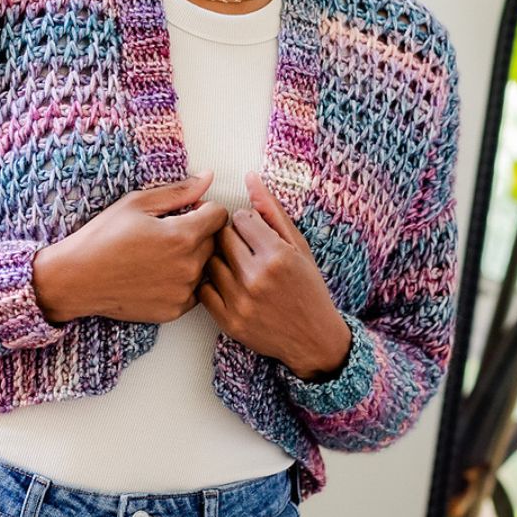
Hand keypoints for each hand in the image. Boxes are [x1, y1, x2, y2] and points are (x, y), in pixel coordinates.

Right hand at [32, 170, 228, 324]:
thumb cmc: (104, 236)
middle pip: (215, 241)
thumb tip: (209, 177)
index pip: (220, 215)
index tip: (186, 211)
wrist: (78, 278)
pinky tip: (157, 274)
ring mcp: (183, 292)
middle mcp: (189, 266)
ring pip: (205, 267)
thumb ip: (180, 191)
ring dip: (192, 258)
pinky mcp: (174, 310)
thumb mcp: (138, 203)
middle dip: (199, 232)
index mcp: (183, 236)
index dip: (204, 208)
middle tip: (168, 232)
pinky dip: (182, 281)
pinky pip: (193, 290)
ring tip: (160, 254)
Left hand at [195, 172, 351, 380]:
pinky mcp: (229, 322)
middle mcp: (256, 277)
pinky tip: (228, 284)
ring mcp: (240, 301)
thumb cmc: (308, 287)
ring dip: (219, 259)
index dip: (246, 222)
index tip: (254, 232)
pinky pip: (203, 290)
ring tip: (236, 265)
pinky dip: (211, 284)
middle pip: (222, 237)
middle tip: (244, 247)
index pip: (239, 218)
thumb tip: (250, 177)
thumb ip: (272, 211)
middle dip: (231, 237)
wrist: (313, 339)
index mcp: (276, 255)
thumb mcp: (298, 246)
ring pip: (210, 261)